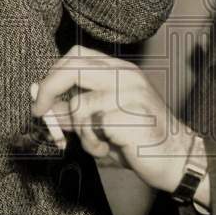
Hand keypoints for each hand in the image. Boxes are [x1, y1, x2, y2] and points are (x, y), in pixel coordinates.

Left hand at [32, 45, 191, 192]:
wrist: (177, 158)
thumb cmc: (138, 140)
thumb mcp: (101, 122)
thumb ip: (75, 111)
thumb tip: (44, 104)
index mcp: (119, 70)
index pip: (76, 55)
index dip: (52, 73)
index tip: (41, 97)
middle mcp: (125, 75)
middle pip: (72, 67)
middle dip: (48, 89)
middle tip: (38, 111)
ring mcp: (129, 93)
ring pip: (79, 105)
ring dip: (79, 132)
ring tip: (97, 143)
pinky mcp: (130, 114)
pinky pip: (91, 128)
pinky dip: (92, 145)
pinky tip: (108, 149)